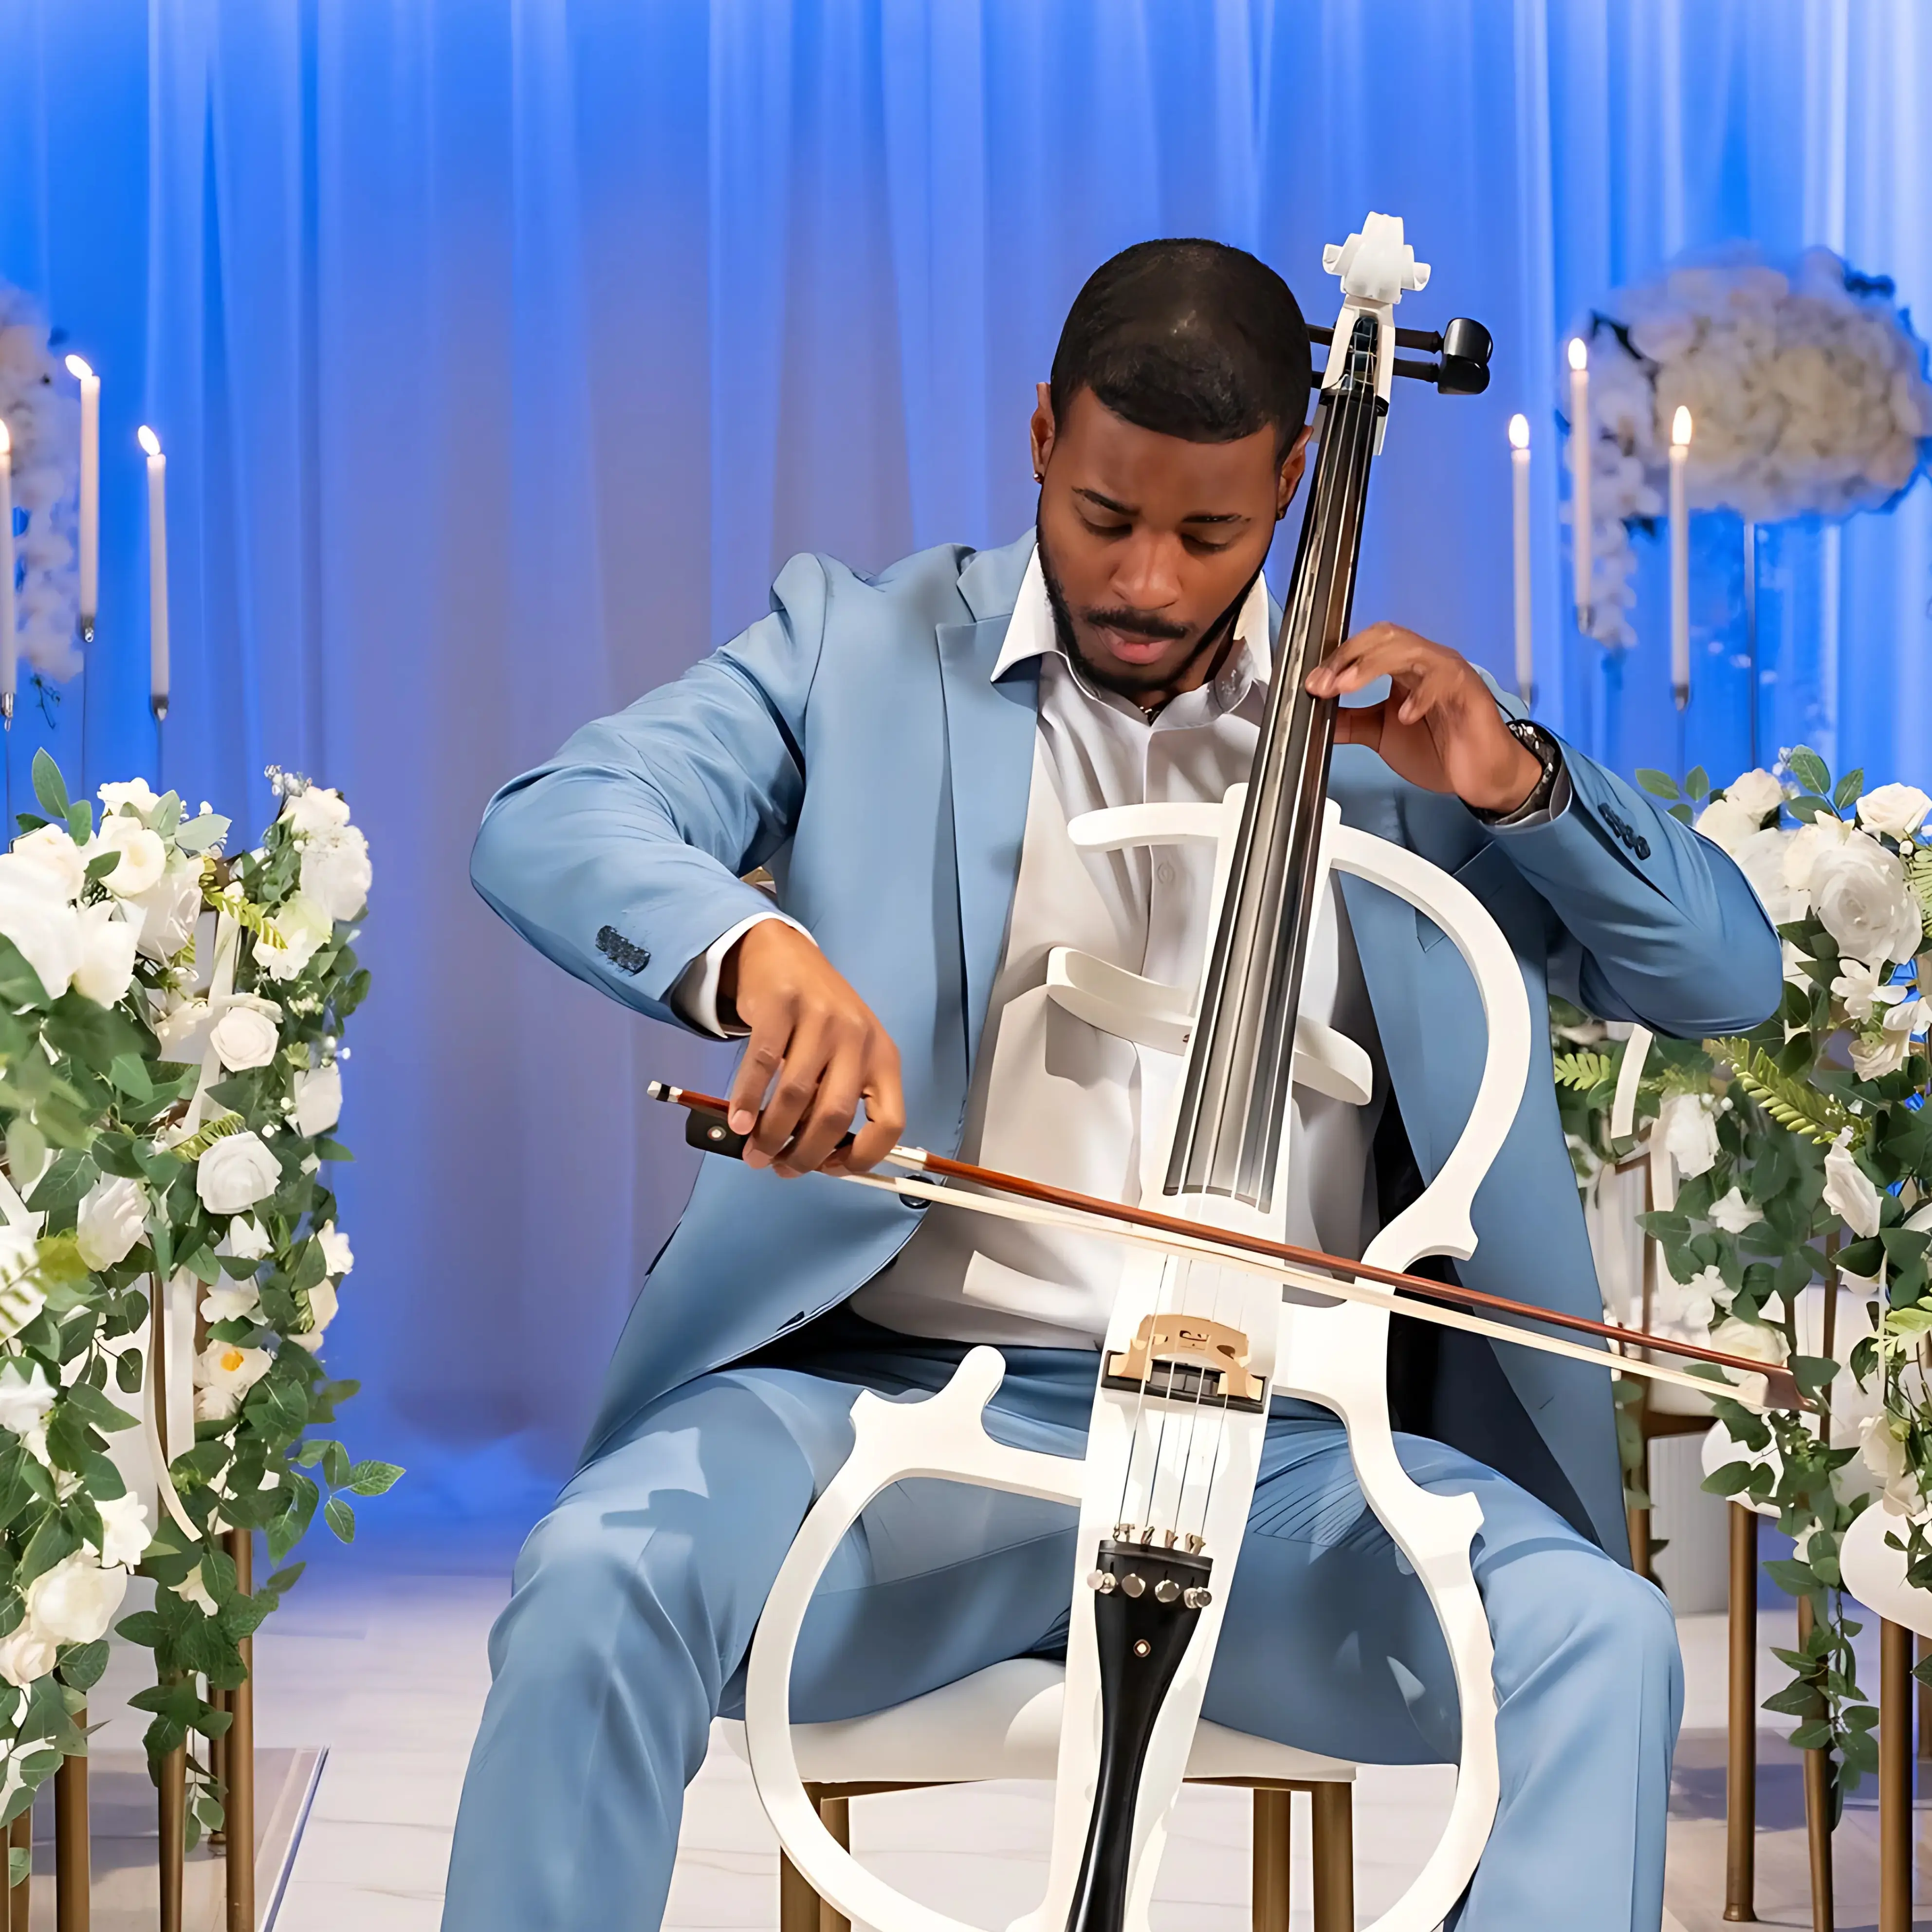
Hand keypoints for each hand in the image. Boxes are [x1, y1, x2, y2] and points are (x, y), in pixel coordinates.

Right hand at [717, 920, 904, 1175]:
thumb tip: (812, 1160)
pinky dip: (747, 1099)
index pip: (890, 1123)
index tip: (830, 1171)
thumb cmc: (819, 1018)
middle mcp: (859, 1038)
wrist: (785, 955)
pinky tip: (738, 1120)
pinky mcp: (783, 1005)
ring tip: (754, 1151)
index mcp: (884, 1058)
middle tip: (779, 1168)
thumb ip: (836, 1098)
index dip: (862, 1158)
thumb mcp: (846, 1054)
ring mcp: (821, 1018)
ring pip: (795, 1095)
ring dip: (770, 1134)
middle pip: (834, 1116)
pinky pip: (762, 1065)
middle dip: (804, 1155)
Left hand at [1306, 622, 1540, 814]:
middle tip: (1325, 683)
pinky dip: (1421, 695)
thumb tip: (1316, 714)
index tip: (1313, 682)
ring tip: (1348, 686)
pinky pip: (1444, 680)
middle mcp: (1426, 662)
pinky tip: (1405, 716)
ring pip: (1410, 650)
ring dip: (1373, 665)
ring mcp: (1448, 674)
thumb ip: (1350, 723)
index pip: (1367, 645)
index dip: (1338, 659)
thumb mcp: (1381, 735)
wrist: (1482, 775)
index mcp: (1404, 668)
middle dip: (1350, 656)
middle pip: (1385, 636)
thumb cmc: (1439, 749)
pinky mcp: (1469, 693)